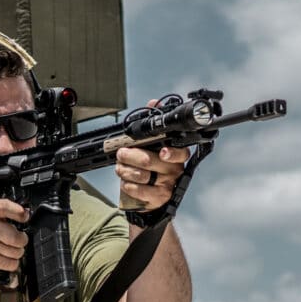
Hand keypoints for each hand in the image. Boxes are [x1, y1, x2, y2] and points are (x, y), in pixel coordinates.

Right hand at [0, 199, 29, 272]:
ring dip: (17, 254)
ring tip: (13, 251)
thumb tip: (25, 214)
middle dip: (22, 241)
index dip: (18, 211)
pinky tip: (9, 260)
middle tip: (20, 241)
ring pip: (13, 251)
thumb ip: (1, 215)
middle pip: (15, 236)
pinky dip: (12, 264)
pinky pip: (7, 262)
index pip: (5, 206)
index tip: (25, 216)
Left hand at [116, 97, 190, 212]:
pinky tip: (126, 181)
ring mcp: (167, 186)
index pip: (180, 153)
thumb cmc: (153, 167)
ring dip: (124, 169)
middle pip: (149, 161)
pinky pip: (139, 190)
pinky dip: (127, 184)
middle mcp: (175, 171)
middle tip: (121, 153)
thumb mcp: (154, 146)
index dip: (171, 153)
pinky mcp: (158, 199)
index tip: (162, 152)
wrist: (152, 196)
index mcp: (177, 156)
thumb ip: (153, 125)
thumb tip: (153, 102)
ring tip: (120, 167)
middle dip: (129, 155)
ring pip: (141, 175)